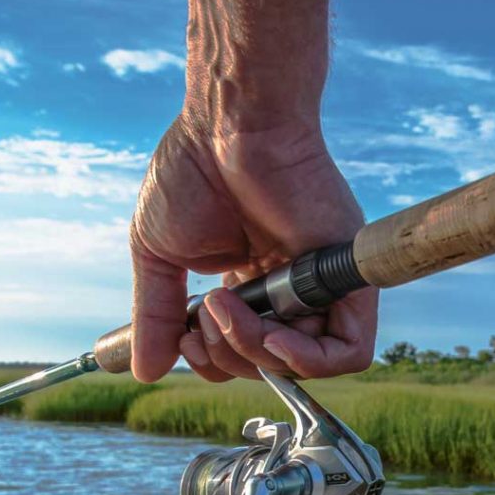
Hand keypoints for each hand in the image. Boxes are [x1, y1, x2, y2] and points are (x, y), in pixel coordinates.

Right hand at [129, 117, 378, 382]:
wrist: (228, 125)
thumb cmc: (192, 172)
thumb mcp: (157, 256)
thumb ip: (155, 315)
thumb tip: (146, 370)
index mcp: (247, 284)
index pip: (238, 353)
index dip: (210, 360)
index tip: (184, 333)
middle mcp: (285, 289)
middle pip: (266, 364)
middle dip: (225, 356)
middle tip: (203, 315)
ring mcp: (317, 284)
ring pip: (302, 364)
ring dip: (253, 353)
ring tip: (224, 309)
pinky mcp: (345, 276)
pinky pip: (348, 350)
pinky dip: (306, 360)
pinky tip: (271, 338)